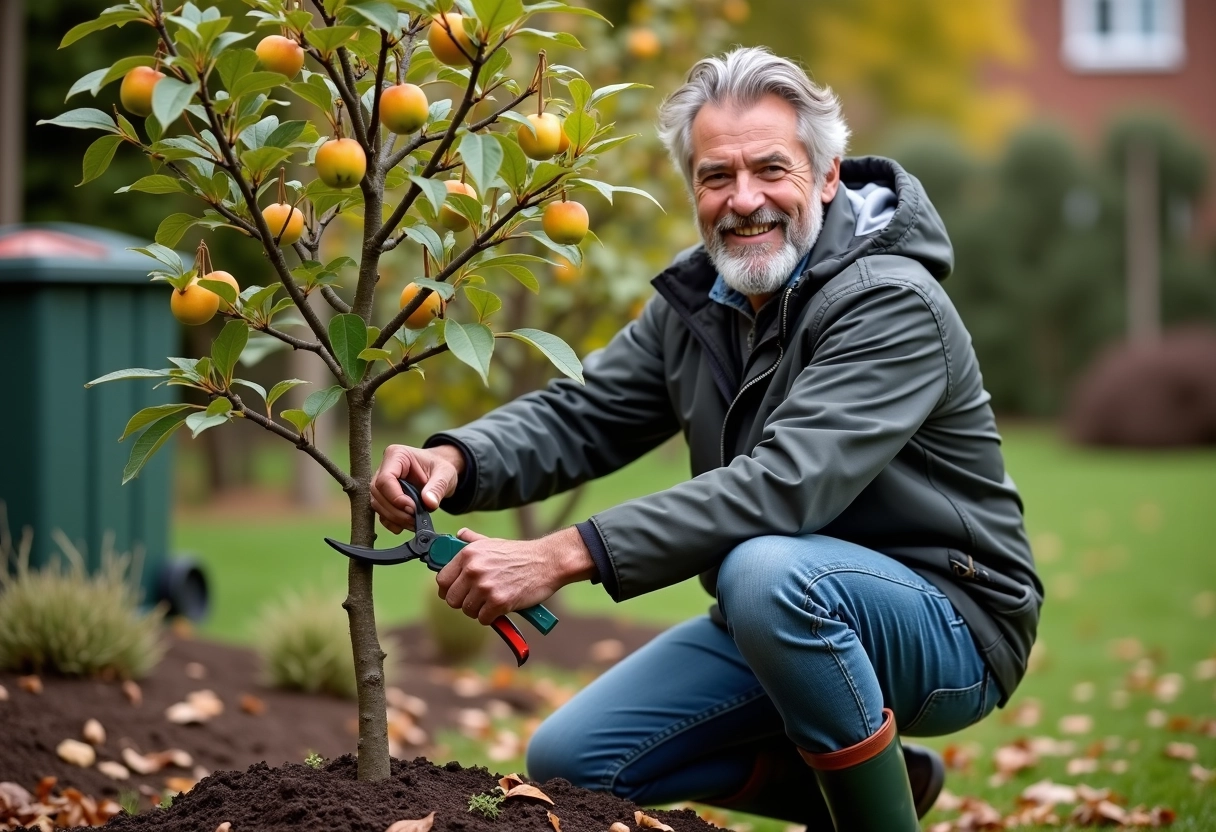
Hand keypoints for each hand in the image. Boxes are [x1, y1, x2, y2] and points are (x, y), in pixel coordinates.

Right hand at [370, 443, 465, 533]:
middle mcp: (384, 468)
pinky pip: (381, 512)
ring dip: (394, 518)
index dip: (395, 497)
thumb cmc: (439, 467)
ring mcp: (381, 484)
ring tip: (414, 522)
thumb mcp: (445, 474)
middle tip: (414, 519)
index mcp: (396, 455)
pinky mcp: (383, 497)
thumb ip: (438, 487)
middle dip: (395, 511)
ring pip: (377, 504)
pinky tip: (406, 525)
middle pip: (378, 493)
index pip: (385, 479)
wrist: (438, 473)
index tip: (412, 508)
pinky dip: (392, 522)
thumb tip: (429, 504)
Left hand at [436, 526, 595, 623]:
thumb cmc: (521, 554)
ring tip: (492, 601)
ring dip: (479, 610)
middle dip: (464, 602)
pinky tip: (501, 607)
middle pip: (451, 599)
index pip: (442, 580)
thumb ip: (472, 541)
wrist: (547, 561)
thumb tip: (459, 534)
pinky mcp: (499, 602)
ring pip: (467, 610)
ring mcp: (485, 586)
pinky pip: (483, 619)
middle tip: (478, 600)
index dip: (448, 589)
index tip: (457, 593)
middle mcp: (473, 569)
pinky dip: (492, 617)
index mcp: (468, 554)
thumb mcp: (492, 543)